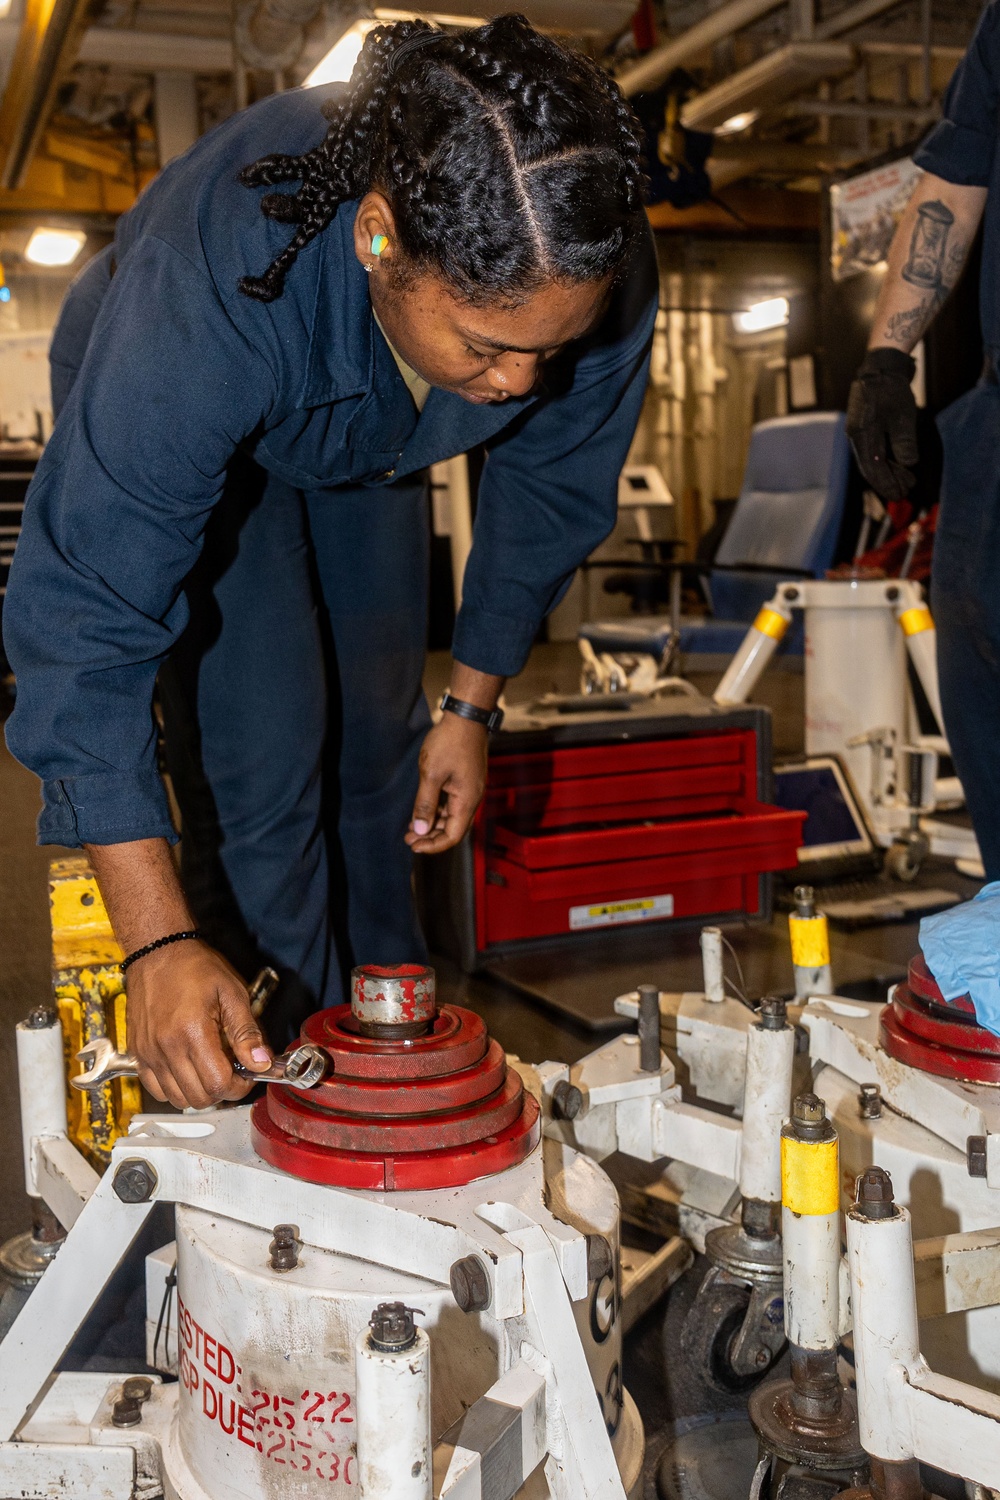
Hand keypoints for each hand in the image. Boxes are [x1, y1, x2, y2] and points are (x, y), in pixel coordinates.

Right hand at [126, 940, 272, 1108]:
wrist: (158, 953)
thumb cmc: (195, 968)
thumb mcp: (232, 993)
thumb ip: (247, 1032)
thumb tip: (262, 1063)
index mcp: (192, 1033)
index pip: (219, 1084)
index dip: (240, 1086)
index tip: (247, 1075)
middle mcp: (166, 1048)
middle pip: (199, 1098)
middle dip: (223, 1091)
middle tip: (232, 1072)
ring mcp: (149, 1053)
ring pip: (177, 1099)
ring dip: (200, 1093)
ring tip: (210, 1069)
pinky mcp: (138, 1054)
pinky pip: (156, 1090)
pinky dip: (175, 1089)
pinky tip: (188, 1070)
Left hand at [405, 713, 487, 852]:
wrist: (466, 717)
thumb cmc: (450, 742)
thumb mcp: (431, 774)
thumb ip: (425, 804)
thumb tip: (420, 829)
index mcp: (467, 800)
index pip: (453, 836)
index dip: (433, 845)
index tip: (414, 845)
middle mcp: (472, 798)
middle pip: (454, 829)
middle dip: (431, 836)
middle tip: (409, 838)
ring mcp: (470, 789)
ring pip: (453, 816)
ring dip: (433, 823)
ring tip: (412, 826)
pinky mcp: (466, 780)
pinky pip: (453, 803)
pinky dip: (438, 810)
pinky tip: (424, 809)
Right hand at [845, 347, 918, 502]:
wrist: (881, 366)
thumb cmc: (892, 389)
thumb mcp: (903, 415)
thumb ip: (904, 441)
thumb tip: (908, 464)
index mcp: (861, 434)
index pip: (872, 467)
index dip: (886, 483)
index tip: (901, 493)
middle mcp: (855, 436)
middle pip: (869, 467)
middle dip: (887, 481)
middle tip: (905, 491)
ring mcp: (857, 432)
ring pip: (870, 460)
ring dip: (887, 472)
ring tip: (905, 480)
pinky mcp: (863, 428)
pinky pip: (871, 451)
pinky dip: (884, 461)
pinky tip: (896, 465)